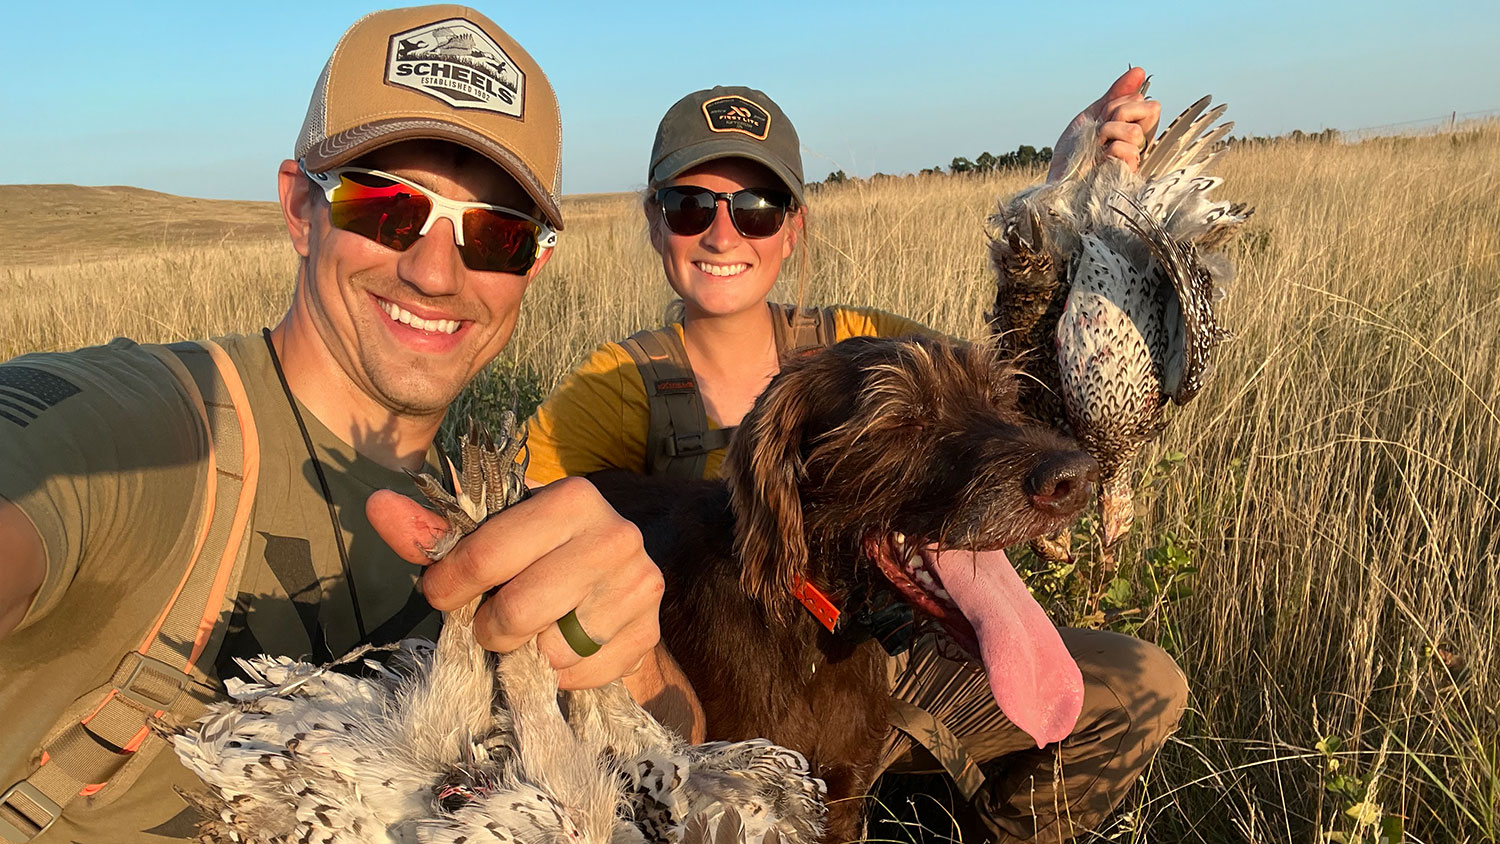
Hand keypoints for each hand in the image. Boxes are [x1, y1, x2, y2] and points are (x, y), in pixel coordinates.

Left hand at [367, 476, 663, 688]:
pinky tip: (558, 649)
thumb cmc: (537, 549)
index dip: (447, 584)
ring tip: (527, 632)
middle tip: (488, 621)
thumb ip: (433, 526)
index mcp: (574, 497)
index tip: (439, 593)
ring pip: (551, 650)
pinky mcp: (649, 634)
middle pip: (518, 611)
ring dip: (525, 652)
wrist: (613, 576)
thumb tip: (377, 506)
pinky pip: (581, 676)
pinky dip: (559, 674)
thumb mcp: (491, 530)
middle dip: (487, 627)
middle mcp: (616, 536)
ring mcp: (639, 587)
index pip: (487, 553)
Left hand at [1047, 66, 1162, 179]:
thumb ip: (1116, 94)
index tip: (1103, 116)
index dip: (1121, 103)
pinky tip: (1100, 161)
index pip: (1145, 101)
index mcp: (1134, 127)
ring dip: (1108, 133)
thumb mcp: (1093, 114)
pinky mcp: (1129, 175)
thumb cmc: (1074, 150)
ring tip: (1097, 146)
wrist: (1058, 175)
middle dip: (1116, 113)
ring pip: (1135, 131)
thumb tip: (1140, 71)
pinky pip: (1126, 149)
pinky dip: (1107, 150)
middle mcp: (1141, 143)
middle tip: (1099, 130)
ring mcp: (1136, 159)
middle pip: (1149, 110)